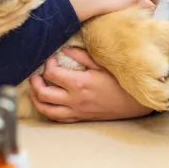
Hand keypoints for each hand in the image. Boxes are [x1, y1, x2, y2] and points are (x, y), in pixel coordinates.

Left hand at [28, 48, 152, 121]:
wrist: (134, 103)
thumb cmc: (120, 82)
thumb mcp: (101, 65)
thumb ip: (81, 57)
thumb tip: (65, 49)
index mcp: (79, 84)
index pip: (52, 74)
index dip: (47, 64)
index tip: (51, 58)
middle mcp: (74, 100)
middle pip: (43, 93)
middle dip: (35, 83)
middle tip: (36, 74)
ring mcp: (76, 111)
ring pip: (46, 109)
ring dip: (36, 99)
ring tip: (35, 90)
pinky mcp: (80, 119)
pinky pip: (58, 118)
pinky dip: (48, 111)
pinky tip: (47, 103)